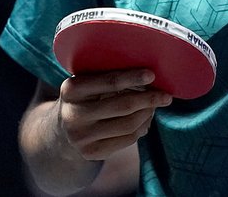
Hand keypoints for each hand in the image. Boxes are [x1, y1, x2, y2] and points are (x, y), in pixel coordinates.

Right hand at [56, 69, 172, 160]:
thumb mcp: (85, 82)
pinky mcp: (91, 152)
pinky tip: (145, 120)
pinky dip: (141, 128)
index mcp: (72, 89)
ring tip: (155, 106)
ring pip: (128, 125)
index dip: (133, 78)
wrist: (61, 131)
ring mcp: (82, 136)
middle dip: (149, 99)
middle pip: (123, 105)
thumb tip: (149, 78)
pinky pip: (127, 139)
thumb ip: (107, 76)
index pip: (110, 82)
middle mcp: (74, 114)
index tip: (152, 75)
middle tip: (166, 96)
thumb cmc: (83, 98)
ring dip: (148, 114)